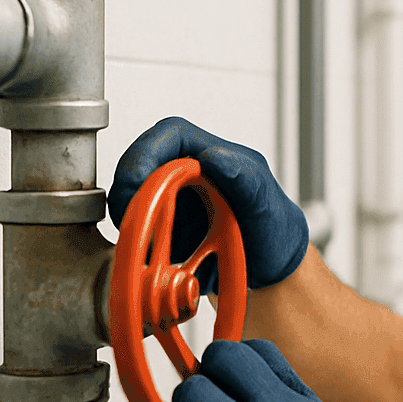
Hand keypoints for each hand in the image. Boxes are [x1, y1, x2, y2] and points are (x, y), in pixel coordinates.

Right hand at [108, 117, 308, 290]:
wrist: (271, 266)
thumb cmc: (273, 229)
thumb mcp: (267, 205)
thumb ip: (245, 178)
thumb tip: (214, 157)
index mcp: (213, 155)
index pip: (169, 135)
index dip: (146, 153)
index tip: (138, 180)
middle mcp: (187, 171)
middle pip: (141, 164)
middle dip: (129, 188)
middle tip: (130, 216)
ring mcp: (171, 196)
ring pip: (132, 195)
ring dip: (131, 216)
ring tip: (146, 241)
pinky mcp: (161, 224)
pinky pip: (136, 224)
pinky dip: (136, 237)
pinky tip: (151, 254)